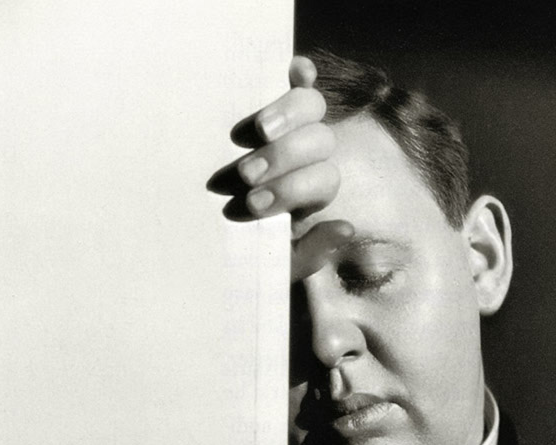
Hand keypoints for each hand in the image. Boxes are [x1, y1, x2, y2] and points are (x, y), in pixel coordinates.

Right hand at [208, 55, 353, 281]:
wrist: (210, 236)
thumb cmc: (246, 248)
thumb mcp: (278, 263)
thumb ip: (311, 253)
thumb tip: (346, 227)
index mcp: (312, 192)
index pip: (324, 179)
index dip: (294, 188)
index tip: (254, 204)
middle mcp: (310, 157)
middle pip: (320, 140)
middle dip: (284, 158)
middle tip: (246, 176)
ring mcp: (294, 125)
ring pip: (311, 105)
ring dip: (284, 117)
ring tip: (253, 137)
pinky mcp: (274, 102)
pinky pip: (300, 80)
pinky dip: (302, 74)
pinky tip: (292, 71)